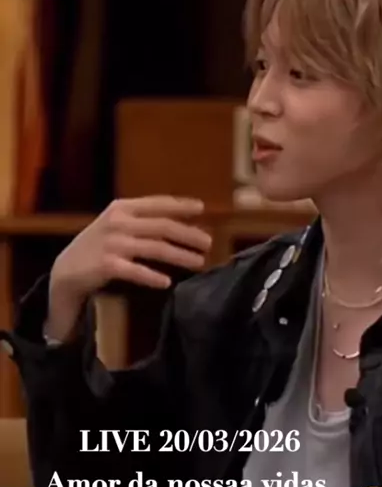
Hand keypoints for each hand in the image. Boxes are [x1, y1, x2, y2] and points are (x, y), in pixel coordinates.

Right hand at [47, 196, 211, 340]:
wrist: (67, 269)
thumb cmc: (99, 245)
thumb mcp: (117, 224)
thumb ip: (142, 219)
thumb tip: (182, 222)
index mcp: (122, 207)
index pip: (157, 203)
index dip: (180, 205)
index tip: (201, 208)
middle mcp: (118, 222)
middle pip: (162, 226)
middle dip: (189, 234)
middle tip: (209, 243)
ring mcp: (113, 243)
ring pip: (155, 248)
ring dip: (180, 256)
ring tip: (199, 262)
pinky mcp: (108, 265)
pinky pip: (136, 271)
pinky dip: (152, 277)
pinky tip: (167, 282)